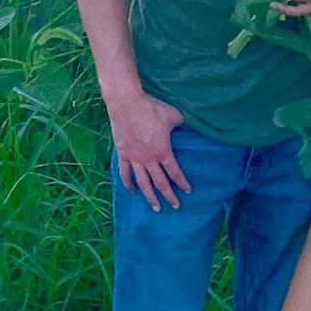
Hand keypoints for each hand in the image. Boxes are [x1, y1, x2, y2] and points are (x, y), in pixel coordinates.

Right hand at [106, 89, 191, 210]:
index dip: (182, 183)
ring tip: (155, 207)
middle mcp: (148, 159)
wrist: (127, 103)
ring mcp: (134, 158)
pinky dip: (128, 183)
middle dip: (169, 196)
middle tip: (175, 206)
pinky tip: (131, 190)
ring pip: (143, 183)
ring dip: (149, 196)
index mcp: (163, 151)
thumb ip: (181, 122)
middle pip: (160, 183)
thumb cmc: (151, 108)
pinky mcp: (122, 153)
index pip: (175, 172)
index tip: (188, 191)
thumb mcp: (173, 114)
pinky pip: (125, 173)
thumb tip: (185, 124)